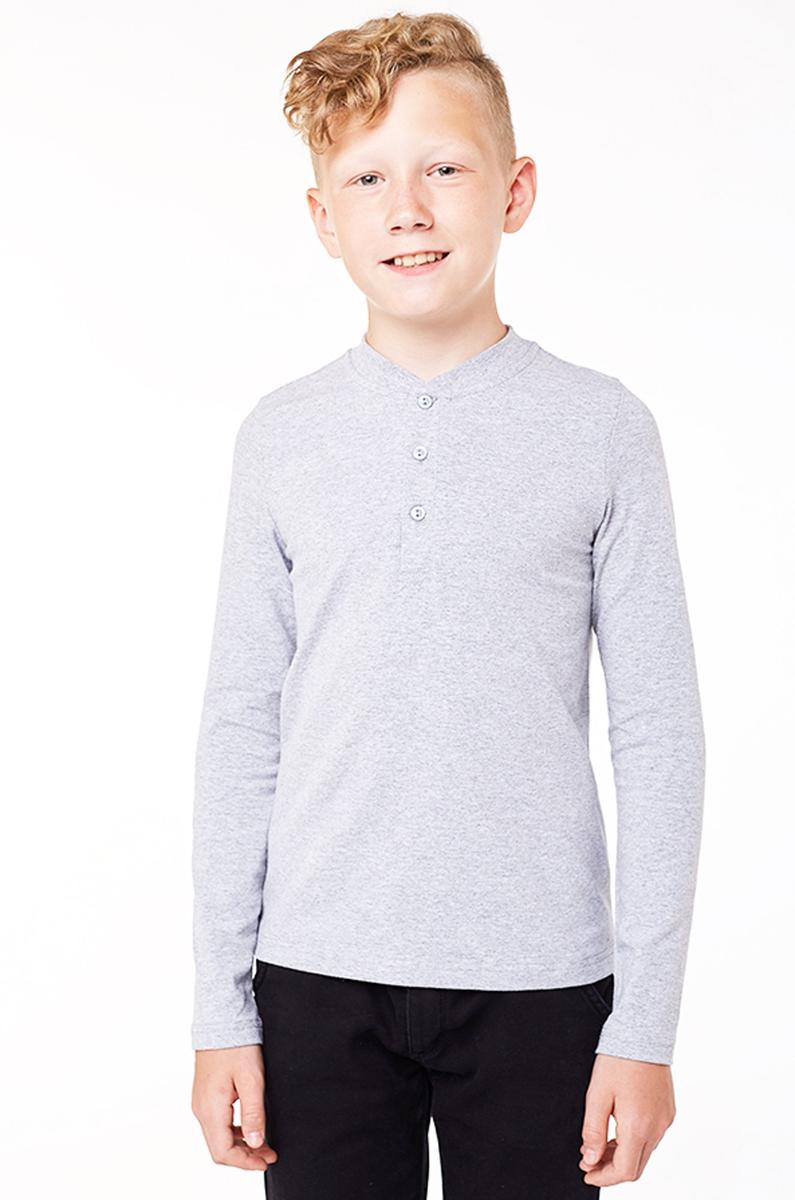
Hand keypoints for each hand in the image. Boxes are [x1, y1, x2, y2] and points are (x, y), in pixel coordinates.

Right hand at [192, 1044, 278, 1170]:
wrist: (222, 1021)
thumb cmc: (236, 1045)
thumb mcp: (252, 1079)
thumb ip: (254, 1113)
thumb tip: (257, 1143)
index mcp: (211, 1108)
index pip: (223, 1152)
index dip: (245, 1163)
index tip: (266, 1161)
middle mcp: (201, 1109)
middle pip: (219, 1149)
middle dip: (245, 1157)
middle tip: (269, 1155)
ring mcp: (201, 1103)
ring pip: (218, 1137)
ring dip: (240, 1146)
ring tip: (264, 1145)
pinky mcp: (205, 1096)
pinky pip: (217, 1124)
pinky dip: (234, 1132)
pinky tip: (250, 1128)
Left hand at [578, 1053, 674, 1185]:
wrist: (643, 1034)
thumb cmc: (619, 1060)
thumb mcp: (597, 1095)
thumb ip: (593, 1131)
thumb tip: (589, 1159)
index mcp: (638, 1126)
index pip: (625, 1171)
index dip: (604, 1177)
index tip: (587, 1172)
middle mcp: (657, 1127)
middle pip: (637, 1166)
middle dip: (612, 1169)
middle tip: (590, 1161)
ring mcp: (665, 1120)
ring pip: (645, 1153)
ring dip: (623, 1155)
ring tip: (599, 1144)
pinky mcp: (668, 1111)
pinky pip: (652, 1137)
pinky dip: (634, 1142)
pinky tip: (618, 1130)